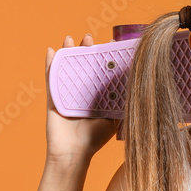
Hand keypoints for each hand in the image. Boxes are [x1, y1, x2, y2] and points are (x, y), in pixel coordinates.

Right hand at [45, 34, 117, 162]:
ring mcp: (66, 93)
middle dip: (85, 49)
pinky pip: (50, 77)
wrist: (74, 153)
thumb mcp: (115, 118)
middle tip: (89, 37)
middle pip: (83, 64)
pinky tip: (52, 50)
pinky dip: (50, 63)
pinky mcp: (53, 97)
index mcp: (97, 94)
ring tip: (70, 38)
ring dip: (67, 51)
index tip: (113, 42)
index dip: (105, 57)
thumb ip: (123, 102)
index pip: (102, 71)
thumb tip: (140, 85)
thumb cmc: (95, 138)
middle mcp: (82, 91)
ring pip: (66, 67)